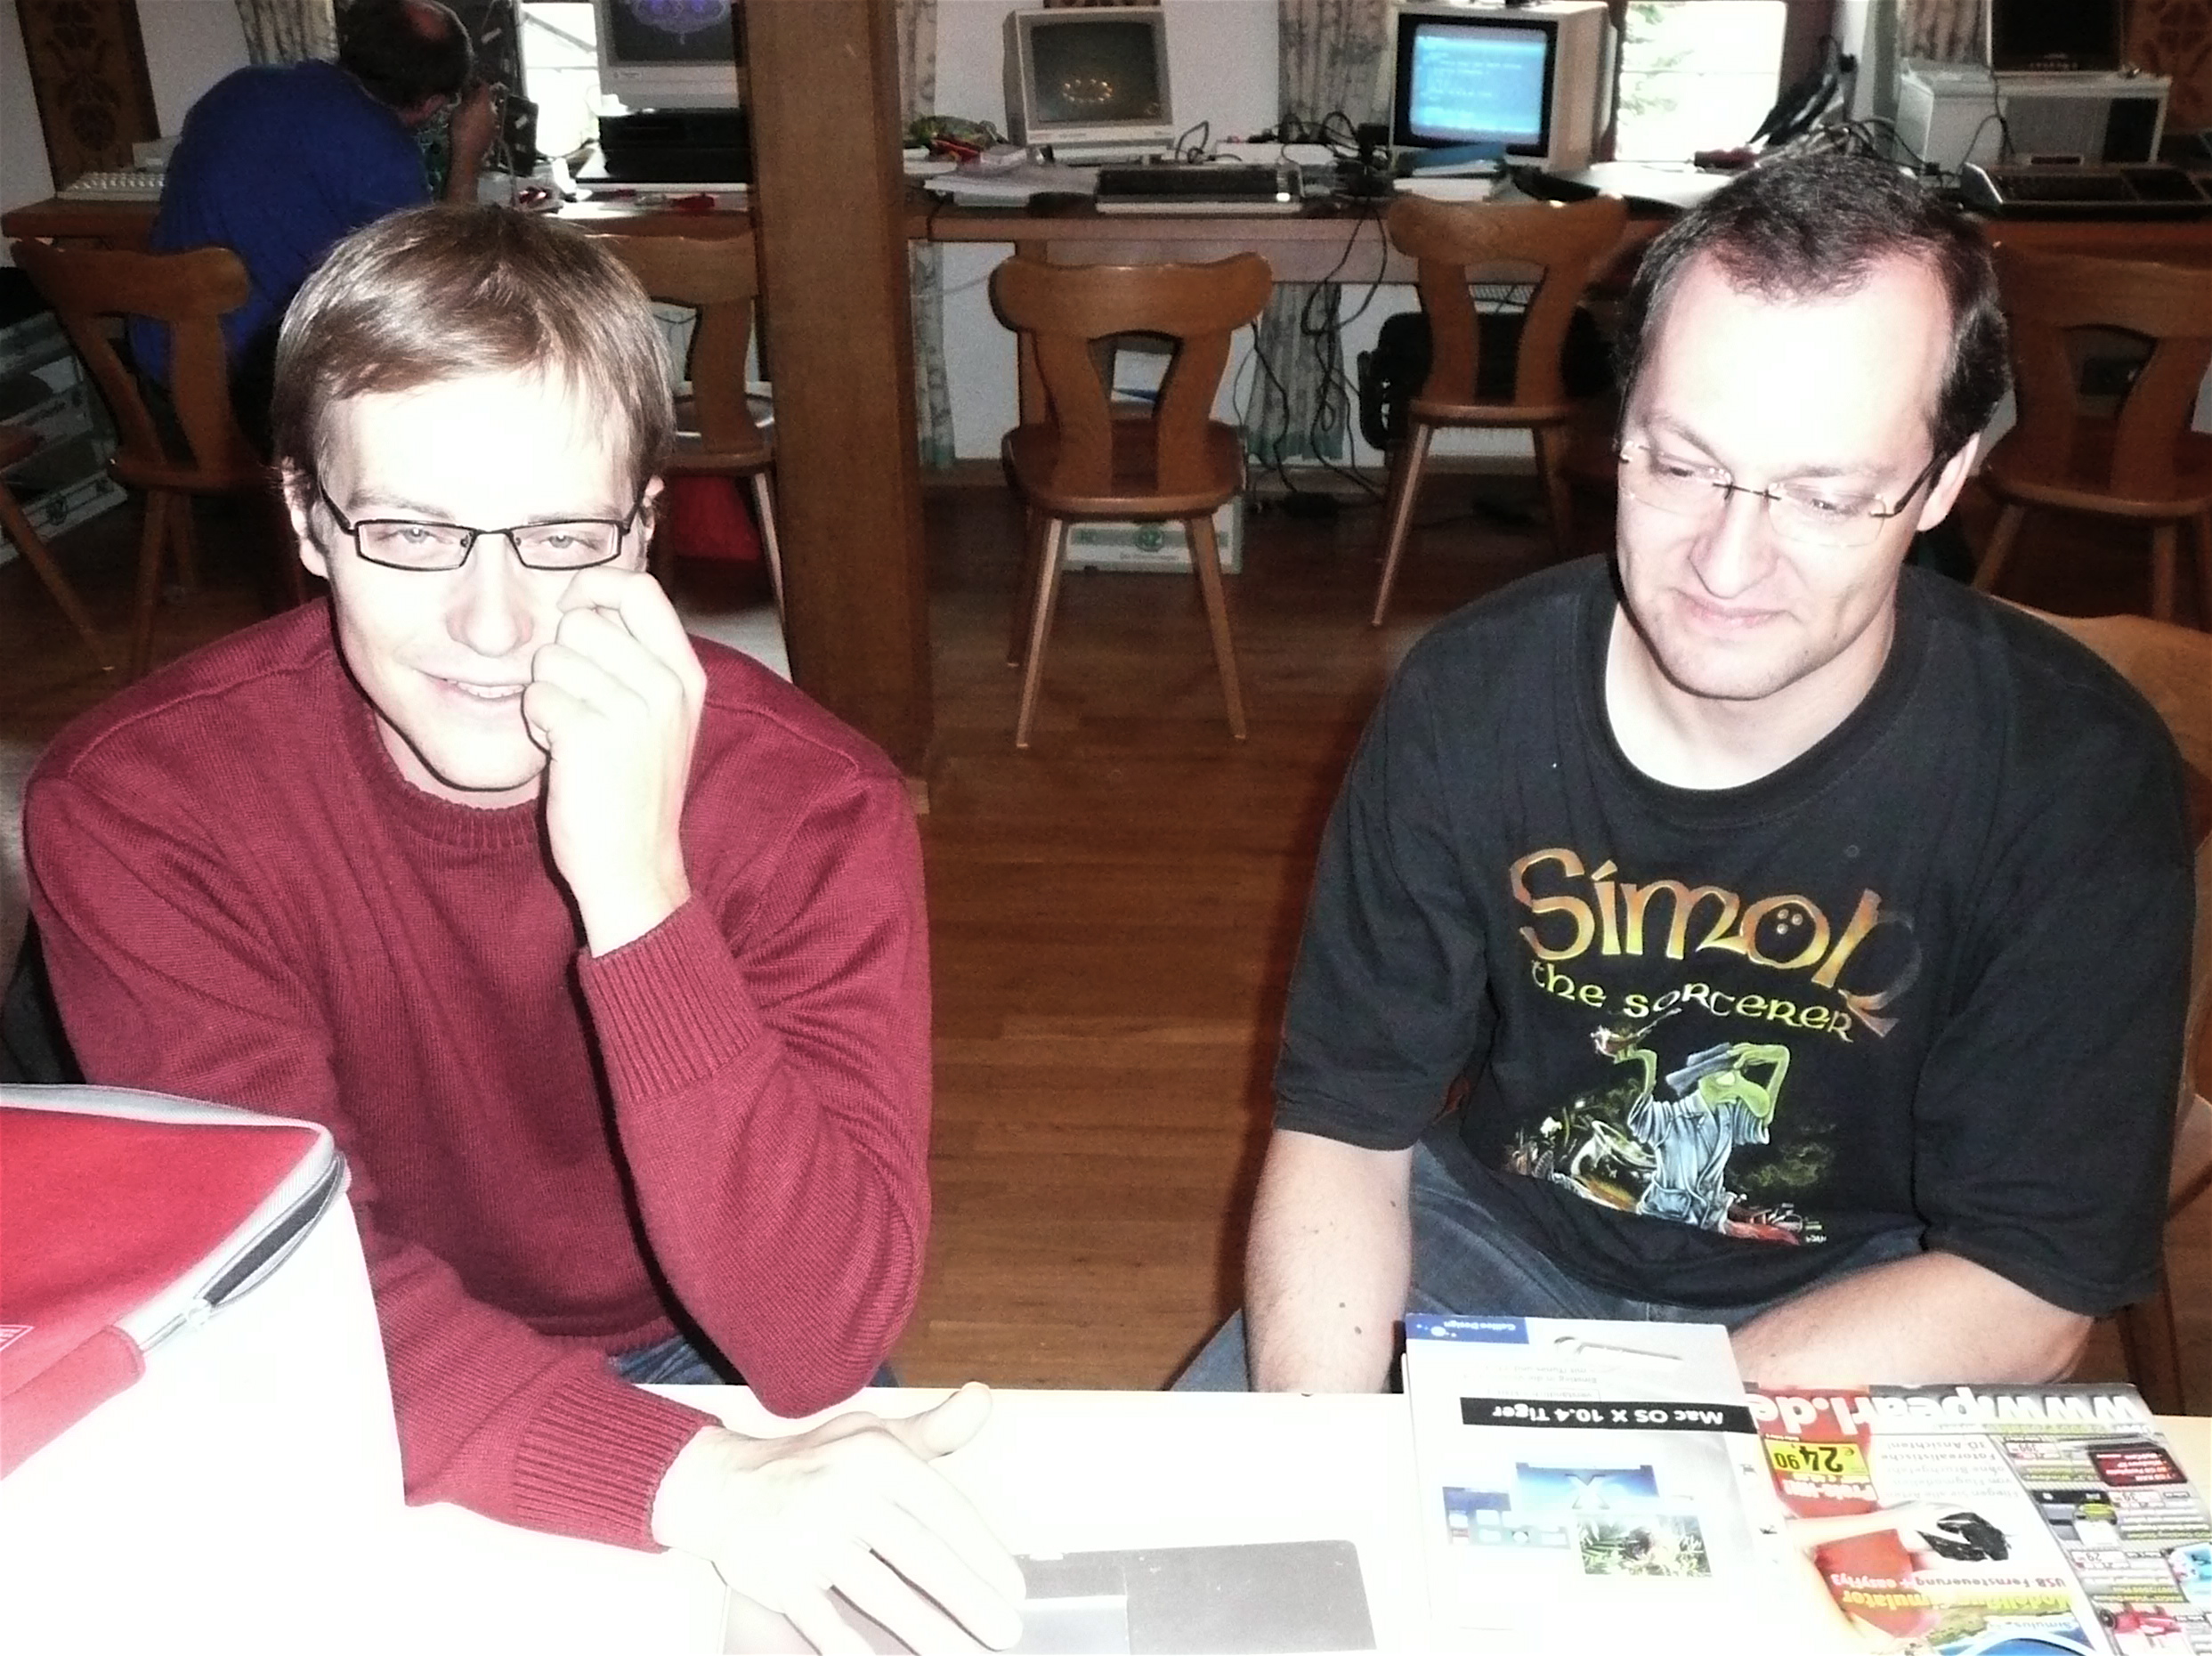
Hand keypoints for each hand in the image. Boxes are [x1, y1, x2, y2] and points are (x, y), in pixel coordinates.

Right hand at [450, 79, 499, 166]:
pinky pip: (487, 120)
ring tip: (468, 105)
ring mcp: (494, 123)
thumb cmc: (459, 130)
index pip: (483, 85)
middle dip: (478, 94)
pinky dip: (481, 116)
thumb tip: (468, 88)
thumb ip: (465, 97)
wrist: (467, 155)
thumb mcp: (457, 110)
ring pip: (488, 109)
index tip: (469, 79)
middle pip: (487, 98)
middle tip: (466, 92)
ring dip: (479, 106)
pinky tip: (472, 119)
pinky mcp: (492, 133)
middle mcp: (493, 111)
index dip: (476, 80)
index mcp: (484, 103)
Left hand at [523, 566, 706, 952]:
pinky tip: (559, 753)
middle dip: (562, 656)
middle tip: (578, 704)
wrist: (634, 867)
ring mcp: (632, 710)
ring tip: (571, 734)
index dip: (595, 587)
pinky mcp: (590, 735)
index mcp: (686, 676)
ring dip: (546, 693)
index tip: (574, 610)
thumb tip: (588, 603)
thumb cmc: (635, 792)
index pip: (640, 590)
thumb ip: (638, 661)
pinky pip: (536, 695)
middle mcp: (666, 686)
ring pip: (551, 657)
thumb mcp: (661, 720)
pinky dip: (536, 723)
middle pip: (582, 621)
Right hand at [653, 1384, 1025, 1654]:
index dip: (982, 1551)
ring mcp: (808, 1536)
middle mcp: (843, 1491)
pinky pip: (824, 1621)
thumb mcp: (873, 1434)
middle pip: (918, 1554)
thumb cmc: (816, 1462)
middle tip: (1005, 1631)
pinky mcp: (778, 1576)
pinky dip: (852, 1648)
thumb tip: (982, 1399)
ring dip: (926, 1632)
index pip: (942, 1507)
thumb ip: (934, 1429)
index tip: (1012, 1587)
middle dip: (967, 1599)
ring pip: (880, 1592)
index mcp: (875, 1455)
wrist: (723, 1485)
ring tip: (963, 1655)